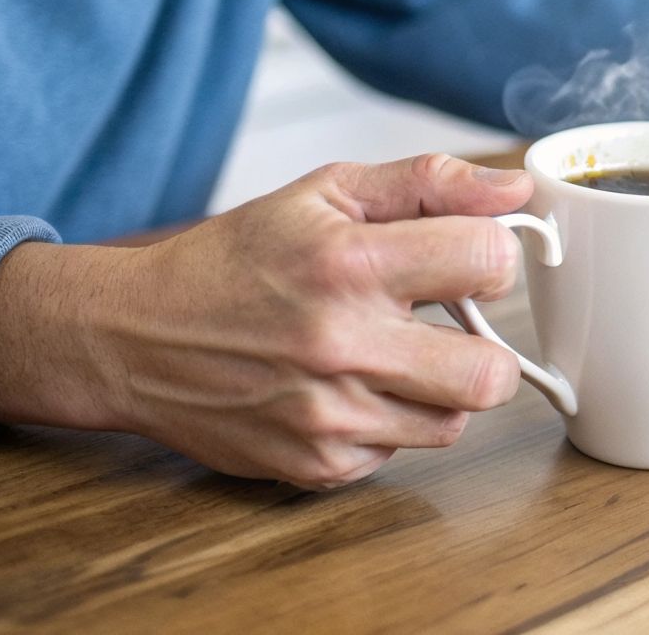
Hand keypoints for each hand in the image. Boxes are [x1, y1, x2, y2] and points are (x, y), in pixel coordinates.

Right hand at [0, 154, 534, 488]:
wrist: (133, 337)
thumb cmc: (236, 259)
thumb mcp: (326, 194)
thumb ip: (430, 183)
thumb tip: (515, 192)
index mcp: (349, 262)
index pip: (489, 262)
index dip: (492, 257)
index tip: (466, 261)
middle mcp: (342, 345)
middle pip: (491, 373)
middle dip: (486, 345)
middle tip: (448, 326)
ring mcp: (329, 415)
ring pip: (453, 421)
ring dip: (438, 389)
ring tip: (392, 355)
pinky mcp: (316, 465)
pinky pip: (398, 452)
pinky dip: (387, 422)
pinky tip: (348, 389)